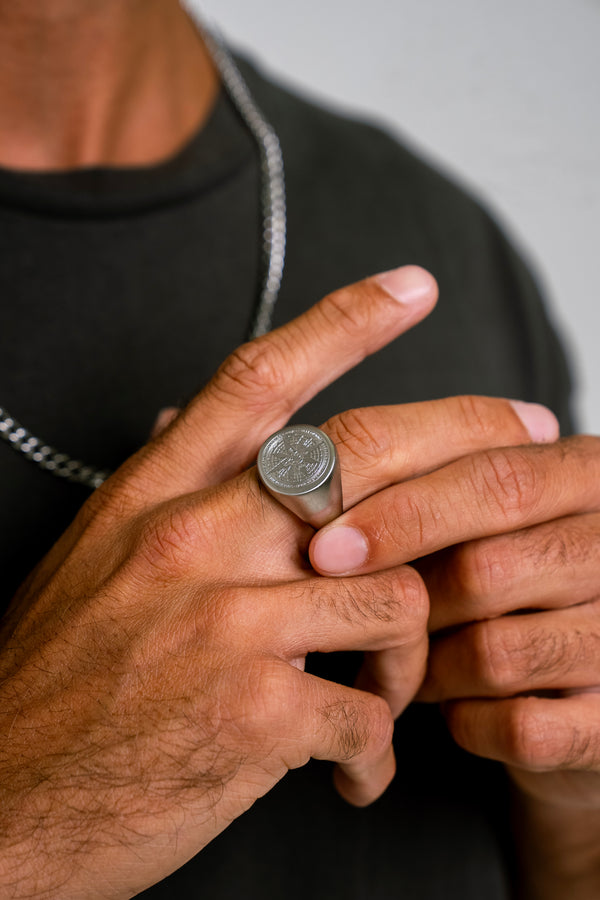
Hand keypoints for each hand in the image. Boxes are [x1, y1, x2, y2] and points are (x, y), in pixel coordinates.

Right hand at [0, 266, 443, 898]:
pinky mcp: (250, 715)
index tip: (410, 288)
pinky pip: (368, 713)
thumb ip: (153, 488)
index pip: (258, 379)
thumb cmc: (53, 682)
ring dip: (414, 649)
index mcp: (152, 499)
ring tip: (388, 689)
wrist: (7, 805)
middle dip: (463, 436)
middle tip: (523, 437)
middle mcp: (190, 542)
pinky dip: (377, 747)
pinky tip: (353, 769)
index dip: (343, 321)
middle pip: (360, 456)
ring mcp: (223, 624)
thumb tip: (174, 417)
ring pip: (396, 595)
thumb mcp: (90, 561)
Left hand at [310, 431, 599, 895]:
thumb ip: (423, 484)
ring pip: (496, 651)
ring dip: (429, 665)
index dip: (403, 509)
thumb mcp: (473, 517)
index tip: (324, 540)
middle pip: (490, 566)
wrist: (569, 692)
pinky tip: (455, 707)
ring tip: (406, 660)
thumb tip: (316, 476)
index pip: (496, 477)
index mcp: (583, 479)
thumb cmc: (501, 588)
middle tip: (337, 601)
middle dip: (400, 593)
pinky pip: (520, 726)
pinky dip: (467, 722)